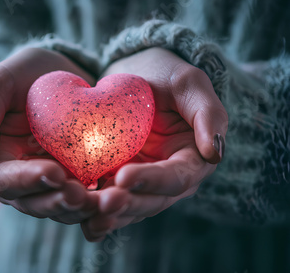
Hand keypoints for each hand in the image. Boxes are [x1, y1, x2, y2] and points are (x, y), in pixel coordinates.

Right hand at [0, 48, 97, 223]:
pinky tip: (114, 201)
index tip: (54, 172)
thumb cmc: (21, 76)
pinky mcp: (74, 182)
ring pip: (59, 208)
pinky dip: (97, 206)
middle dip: (57, 201)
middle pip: (33, 202)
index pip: (4, 179)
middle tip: (80, 195)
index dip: (27, 180)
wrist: (59, 73)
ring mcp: (47, 185)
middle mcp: (17, 180)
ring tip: (101, 202)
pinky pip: (83, 202)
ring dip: (79, 210)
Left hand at [81, 47, 227, 240]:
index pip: (176, 178)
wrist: (133, 75)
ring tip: (83, 212)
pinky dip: (92, 212)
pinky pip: (106, 201)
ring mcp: (140, 183)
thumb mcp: (189, 83)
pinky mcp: (115, 182)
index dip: (152, 180)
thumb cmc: (164, 75)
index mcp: (191, 160)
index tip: (123, 177)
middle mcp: (167, 180)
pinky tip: (76, 215)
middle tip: (100, 203)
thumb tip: (214, 154)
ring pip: (127, 209)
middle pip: (150, 202)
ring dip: (106, 215)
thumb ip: (208, 114)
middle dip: (126, 205)